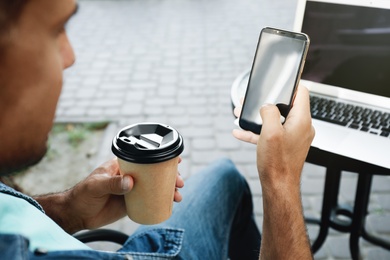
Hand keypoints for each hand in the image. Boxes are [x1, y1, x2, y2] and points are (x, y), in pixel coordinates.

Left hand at [38, 158, 183, 232]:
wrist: (77, 214)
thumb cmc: (83, 194)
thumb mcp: (97, 185)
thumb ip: (113, 183)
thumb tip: (131, 182)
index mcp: (123, 165)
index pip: (145, 157)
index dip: (161, 157)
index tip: (175, 159)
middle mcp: (131, 175)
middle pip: (155, 173)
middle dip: (170, 176)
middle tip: (179, 182)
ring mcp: (133, 190)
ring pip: (155, 187)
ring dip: (168, 189)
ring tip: (177, 195)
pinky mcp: (132, 203)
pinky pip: (150, 201)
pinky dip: (161, 201)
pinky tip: (170, 204)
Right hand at [232, 85, 314, 187]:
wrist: (278, 186)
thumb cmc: (277, 163)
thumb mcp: (270, 132)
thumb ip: (268, 112)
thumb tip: (267, 105)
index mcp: (301, 120)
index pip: (302, 93)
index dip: (290, 85)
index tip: (278, 82)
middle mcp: (300, 127)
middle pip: (285, 106)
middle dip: (266, 102)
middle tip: (250, 102)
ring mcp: (293, 136)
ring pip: (275, 119)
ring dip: (258, 117)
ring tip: (241, 115)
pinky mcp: (285, 145)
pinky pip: (271, 133)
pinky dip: (257, 131)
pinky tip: (241, 132)